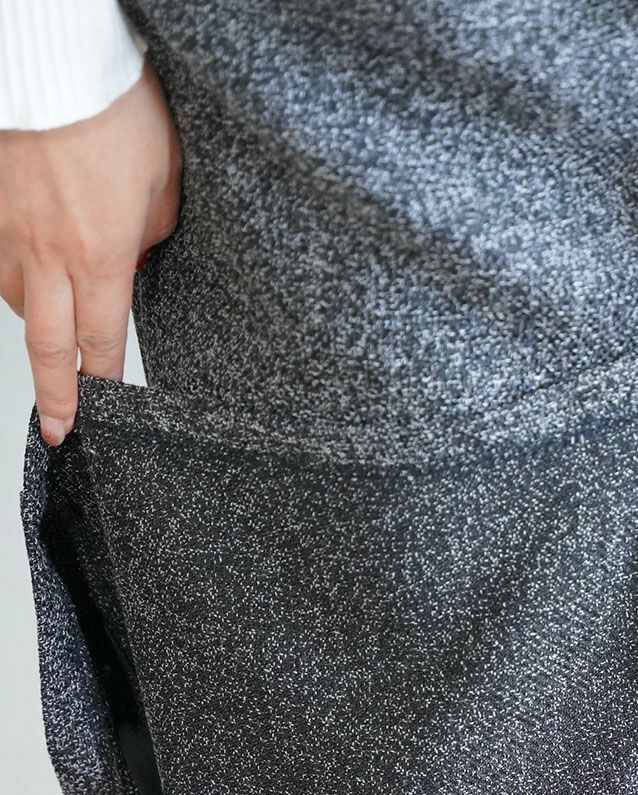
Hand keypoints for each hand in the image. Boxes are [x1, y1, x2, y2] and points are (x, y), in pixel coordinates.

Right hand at [0, 57, 182, 443]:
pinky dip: (12, 280)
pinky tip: (27, 281)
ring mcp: (9, 234)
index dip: (103, 385)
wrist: (50, 65)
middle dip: (56, 397)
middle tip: (57, 429)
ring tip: (54, 343)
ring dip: (38, 329)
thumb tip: (142, 255)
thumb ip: (155, 232)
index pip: (102, 344)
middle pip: (49, 348)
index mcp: (102, 260)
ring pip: (17, 304)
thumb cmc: (114, 114)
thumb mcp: (166, 183)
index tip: (100, 413)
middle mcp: (49, 258)